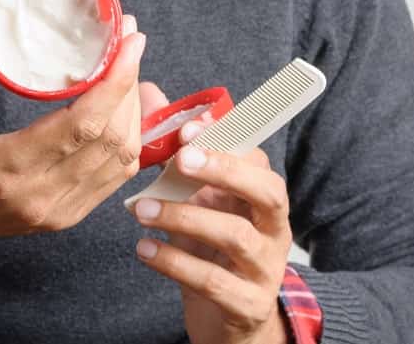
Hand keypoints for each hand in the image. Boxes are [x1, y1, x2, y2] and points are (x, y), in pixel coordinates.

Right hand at [0, 0, 145, 288]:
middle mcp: (37, 197)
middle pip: (113, 140)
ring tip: (127, 69)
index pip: (84, 124)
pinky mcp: (58, 219)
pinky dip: (124, 143)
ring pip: (120, 163)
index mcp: (4, 167)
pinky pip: (111, 181)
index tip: (130, 38)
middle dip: (130, 87)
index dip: (117, 79)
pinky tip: (120, 109)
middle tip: (128, 42)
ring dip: (132, 114)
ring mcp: (52, 214)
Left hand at [132, 85, 291, 343]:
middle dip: (224, 170)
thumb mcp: (195, 199)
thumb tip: (150, 92)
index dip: (224, 141)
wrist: (229, 320)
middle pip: (266, 191)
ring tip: (141, 210)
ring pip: (235, 236)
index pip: (256, 159)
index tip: (188, 129)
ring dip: (184, 218)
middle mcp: (272, 229)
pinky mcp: (247, 305)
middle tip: (180, 160)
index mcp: (260, 197)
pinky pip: (215, 281)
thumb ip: (175, 150)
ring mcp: (264, 269)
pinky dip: (175, 263)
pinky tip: (144, 250)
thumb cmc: (211, 248)